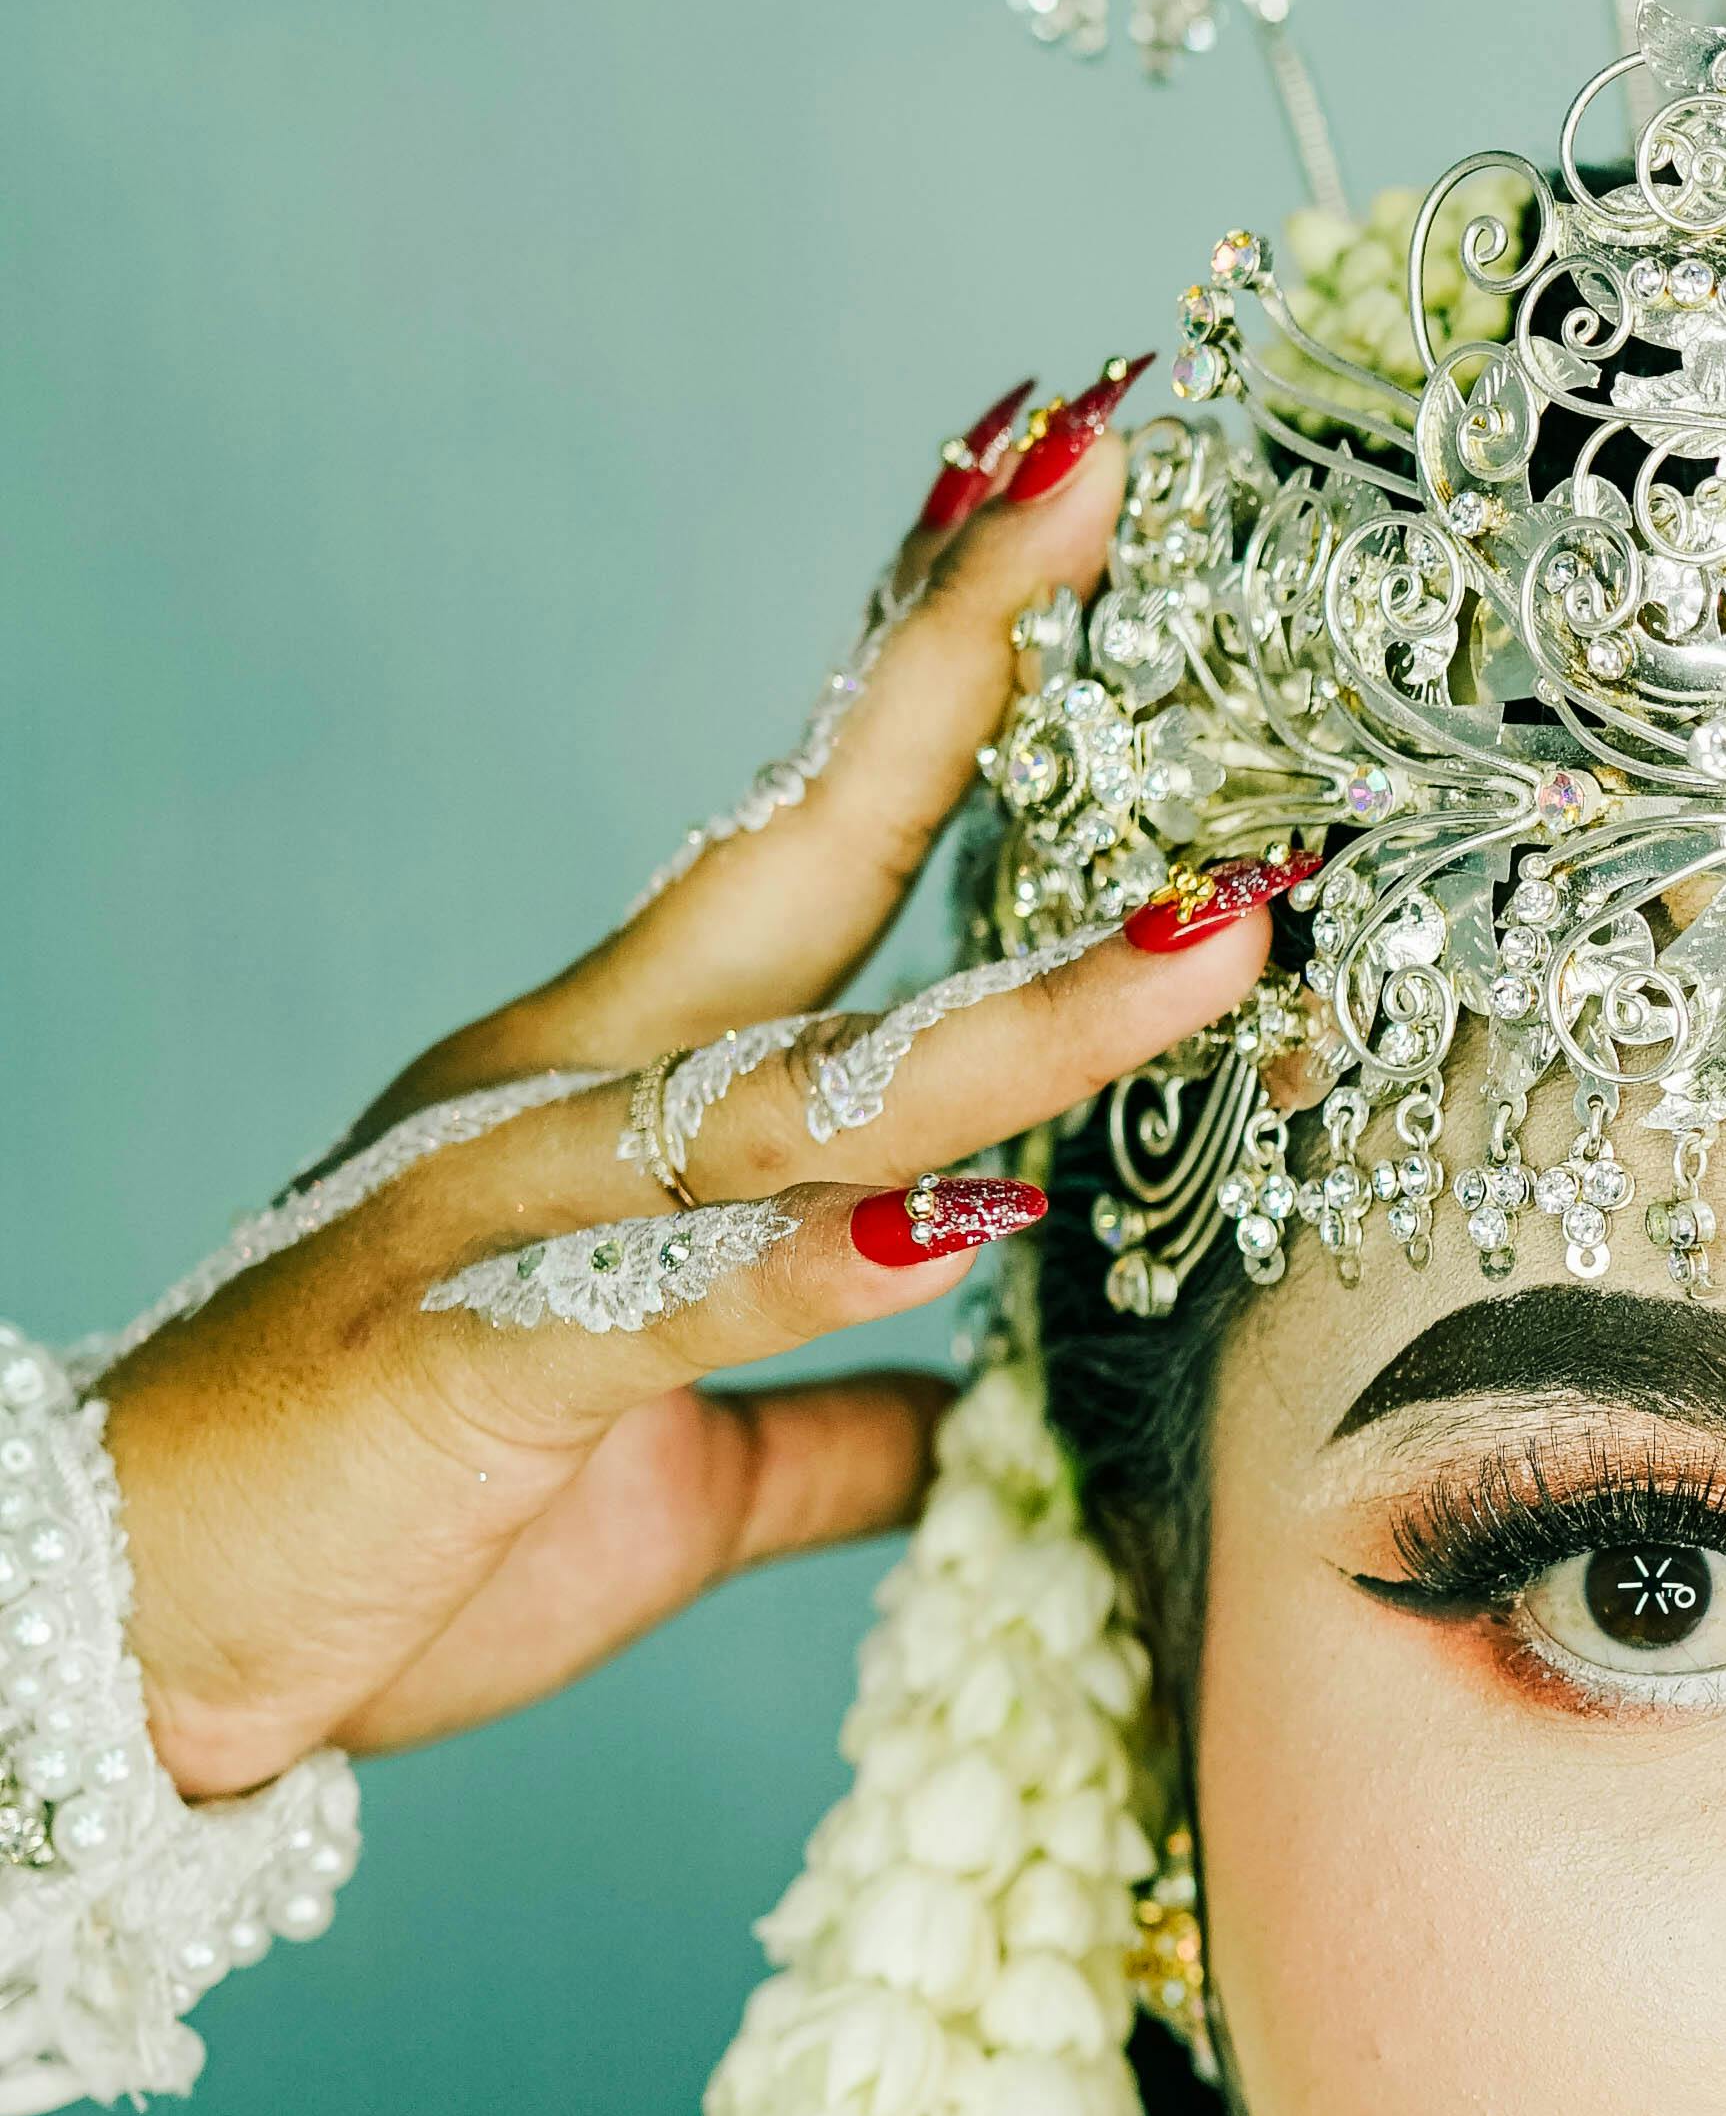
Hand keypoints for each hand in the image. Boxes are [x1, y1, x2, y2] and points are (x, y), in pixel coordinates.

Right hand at [100, 369, 1276, 1797]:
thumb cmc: (373, 1531)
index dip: (941, 667)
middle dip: (965, 664)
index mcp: (608, 1095)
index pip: (811, 835)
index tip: (1070, 490)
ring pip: (811, 1086)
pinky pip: (676, 1299)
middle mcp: (567, 1103)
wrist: (120, 1646)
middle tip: (1101, 469)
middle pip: (803, 849)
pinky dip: (821, 1262)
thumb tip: (970, 1414)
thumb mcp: (656, 1470)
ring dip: (1026, 1014)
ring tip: (1214, 929)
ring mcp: (513, 1218)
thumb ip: (817, 1412)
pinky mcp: (477, 1367)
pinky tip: (962, 1212)